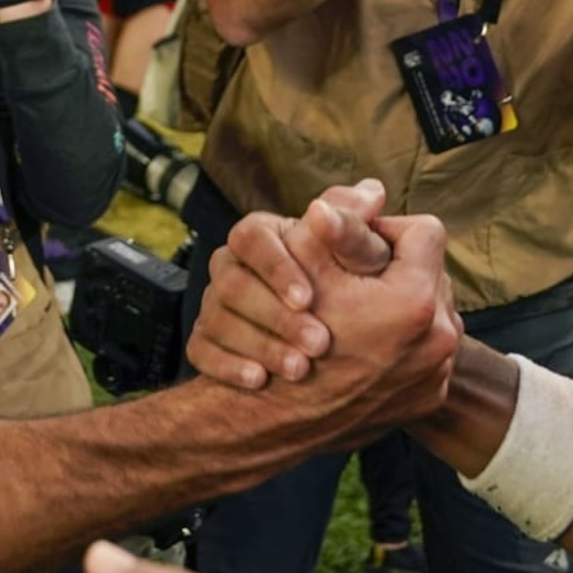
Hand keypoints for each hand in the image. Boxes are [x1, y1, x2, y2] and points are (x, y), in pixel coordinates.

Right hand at [187, 179, 394, 387]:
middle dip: (274, 316)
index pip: (251, 237)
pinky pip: (200, 350)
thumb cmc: (345, 282)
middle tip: (318, 343)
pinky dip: (227, 366)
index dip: (276, 267)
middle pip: (230, 283)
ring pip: (215, 319)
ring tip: (299, 369)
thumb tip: (372, 192)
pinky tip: (259, 380)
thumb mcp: (356, 254)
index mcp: (260, 235)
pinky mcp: (206, 338)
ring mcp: (214, 303)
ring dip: (259, 345)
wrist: (328, 336)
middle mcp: (230, 266)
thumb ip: (357, 227)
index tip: (309, 298)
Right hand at [206, 203, 459, 451]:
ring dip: (396, 307)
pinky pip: (422, 353)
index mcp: (416, 300)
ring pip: (426, 314)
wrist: (277, 422)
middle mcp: (441, 339)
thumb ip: (342, 226)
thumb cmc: (287, 340)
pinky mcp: (426, 400)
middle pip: (427, 274)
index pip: (423, 232)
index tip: (355, 245)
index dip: (385, 230)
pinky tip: (363, 346)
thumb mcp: (307, 269)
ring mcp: (436, 375)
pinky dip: (397, 344)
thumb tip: (371, 190)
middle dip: (391, 270)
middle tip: (353, 278)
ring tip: (358, 312)